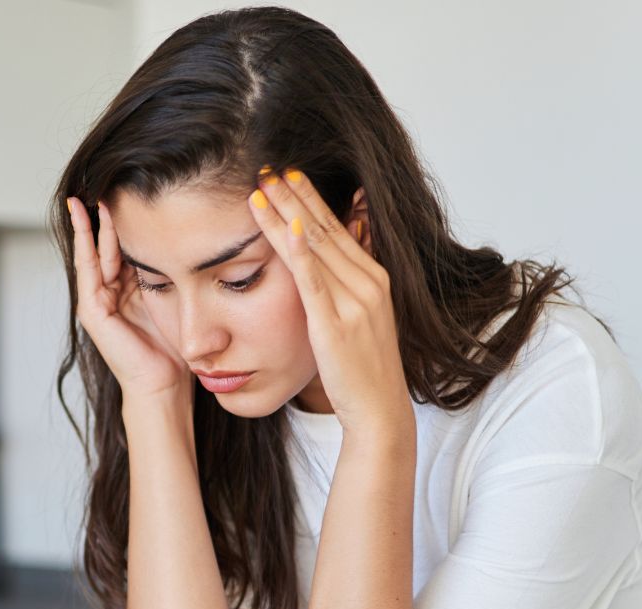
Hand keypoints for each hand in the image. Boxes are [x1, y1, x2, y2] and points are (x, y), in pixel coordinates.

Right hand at [67, 196, 190, 402]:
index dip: (124, 219)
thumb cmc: (176, 349)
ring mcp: (97, 301)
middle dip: (103, 214)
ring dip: (92, 222)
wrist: (166, 385)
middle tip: (105, 180)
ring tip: (92, 193)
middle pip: (104, 244)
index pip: (123, 246)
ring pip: (94, 252)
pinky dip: (85, 244)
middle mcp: (109, 292)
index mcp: (129, 289)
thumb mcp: (178, 297)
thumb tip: (193, 236)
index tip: (130, 189)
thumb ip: (174, 271)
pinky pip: (87, 269)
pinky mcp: (92, 311)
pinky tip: (87, 220)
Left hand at [248, 170, 412, 436]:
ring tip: (262, 187)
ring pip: (315, 247)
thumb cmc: (363, 367)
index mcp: (374, 278)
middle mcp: (368, 283)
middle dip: (295, 196)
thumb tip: (333, 258)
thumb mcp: (360, 318)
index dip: (311, 199)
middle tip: (268, 167)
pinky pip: (314, 281)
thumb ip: (348, 285)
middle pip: (325, 229)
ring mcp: (354, 302)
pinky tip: (285, 228)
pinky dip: (299, 252)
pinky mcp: (335, 324)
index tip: (288, 174)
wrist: (379, 408)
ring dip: (286, 214)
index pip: (338, 228)